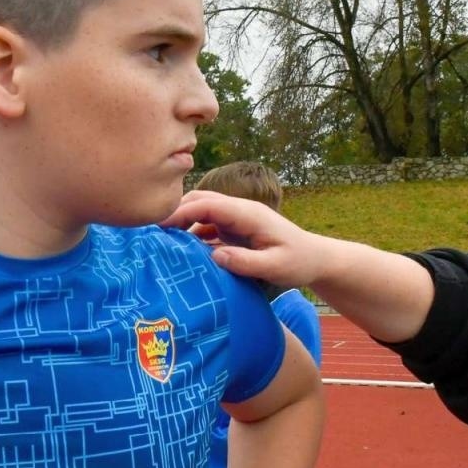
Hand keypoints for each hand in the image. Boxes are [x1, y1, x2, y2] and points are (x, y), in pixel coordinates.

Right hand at [161, 191, 320, 290]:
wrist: (315, 259)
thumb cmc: (298, 262)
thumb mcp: (276, 266)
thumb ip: (246, 262)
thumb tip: (215, 255)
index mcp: (248, 214)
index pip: (208, 204)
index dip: (181, 211)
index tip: (158, 225)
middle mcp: (240, 211)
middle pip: (200, 200)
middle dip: (175, 211)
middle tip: (151, 231)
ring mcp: (236, 218)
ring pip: (201, 210)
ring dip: (181, 221)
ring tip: (160, 239)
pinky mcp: (234, 229)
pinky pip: (207, 224)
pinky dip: (191, 232)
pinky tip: (180, 248)